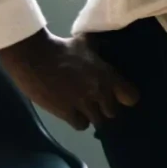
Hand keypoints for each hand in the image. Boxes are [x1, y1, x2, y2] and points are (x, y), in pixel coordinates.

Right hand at [0, 29, 137, 129]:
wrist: (36, 59)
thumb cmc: (62, 48)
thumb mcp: (88, 43)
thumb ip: (100, 47)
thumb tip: (108, 42)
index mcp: (108, 75)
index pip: (131, 97)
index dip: (126, 98)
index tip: (120, 96)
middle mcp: (100, 92)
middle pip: (113, 112)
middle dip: (106, 108)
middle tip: (98, 103)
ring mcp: (84, 104)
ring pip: (97, 121)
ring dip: (92, 116)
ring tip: (85, 109)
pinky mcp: (66, 113)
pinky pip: (80, 126)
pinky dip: (78, 121)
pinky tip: (73, 113)